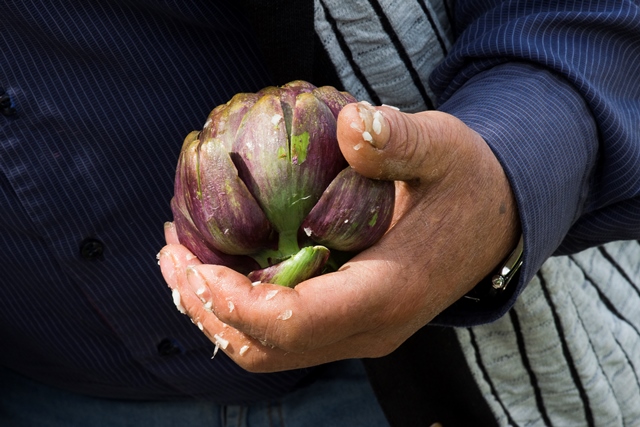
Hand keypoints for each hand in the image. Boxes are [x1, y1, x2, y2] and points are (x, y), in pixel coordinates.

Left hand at [159, 102, 519, 372]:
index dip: (232, 301)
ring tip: (179, 261)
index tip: (190, 259)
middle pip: (267, 348)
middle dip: (208, 308)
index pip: (294, 322)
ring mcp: (357, 331)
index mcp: (387, 293)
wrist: (494, 218)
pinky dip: (239, 307)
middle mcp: (368, 329)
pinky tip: (219, 266)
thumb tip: (352, 125)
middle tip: (170, 256)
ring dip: (215, 312)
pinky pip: (281, 331)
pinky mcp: (347, 320)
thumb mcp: (443, 149)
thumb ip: (401, 140)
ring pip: (268, 349)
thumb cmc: (466, 181)